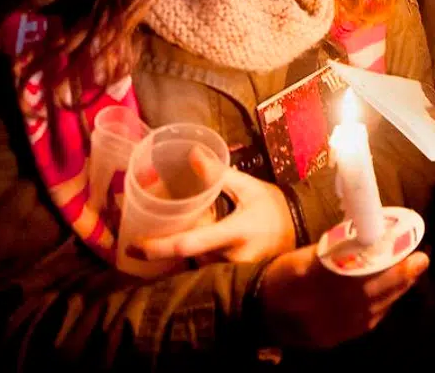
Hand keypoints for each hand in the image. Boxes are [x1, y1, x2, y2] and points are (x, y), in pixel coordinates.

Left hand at [140, 156, 295, 263]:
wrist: (301, 231)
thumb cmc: (274, 208)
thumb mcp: (250, 188)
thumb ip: (219, 175)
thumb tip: (193, 153)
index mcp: (234, 233)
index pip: (190, 244)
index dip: (158, 247)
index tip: (133, 246)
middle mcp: (232, 258)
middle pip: (187, 259)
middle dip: (168, 251)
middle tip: (146, 242)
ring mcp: (234, 274)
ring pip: (196, 267)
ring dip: (183, 256)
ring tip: (169, 241)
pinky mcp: (234, 280)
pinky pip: (206, 272)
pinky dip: (195, 262)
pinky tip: (190, 252)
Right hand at [258, 245, 429, 349]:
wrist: (254, 312)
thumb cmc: (280, 276)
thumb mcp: (304, 256)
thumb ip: (337, 252)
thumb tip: (371, 240)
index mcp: (314, 281)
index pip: (360, 272)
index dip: (389, 264)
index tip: (411, 251)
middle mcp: (324, 309)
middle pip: (372, 293)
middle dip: (400, 277)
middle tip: (421, 261)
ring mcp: (329, 330)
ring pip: (372, 311)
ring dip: (395, 292)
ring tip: (411, 274)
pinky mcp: (331, 341)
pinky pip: (363, 325)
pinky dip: (380, 308)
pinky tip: (390, 296)